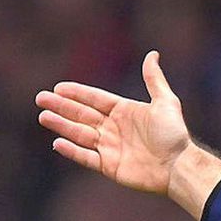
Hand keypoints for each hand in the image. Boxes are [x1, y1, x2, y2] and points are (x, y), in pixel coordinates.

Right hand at [36, 51, 190, 194]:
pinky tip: (57, 142)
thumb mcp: (166, 102)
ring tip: (44, 116)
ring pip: (80, 134)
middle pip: (83, 115)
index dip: (77, 93)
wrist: (180, 166)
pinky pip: (86, 157)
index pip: (96, 100)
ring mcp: (111, 148)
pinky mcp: (110, 167)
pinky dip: (72, 151)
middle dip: (62, 107)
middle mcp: (115, 129)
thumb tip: (153, 54)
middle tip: (41, 99)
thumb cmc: (174, 135)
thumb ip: (154, 79)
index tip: (58, 87)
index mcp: (125, 112)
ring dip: (62, 125)